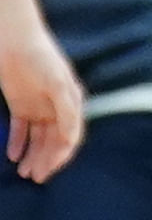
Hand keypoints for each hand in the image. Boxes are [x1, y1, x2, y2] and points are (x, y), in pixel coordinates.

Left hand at [0, 22, 83, 181]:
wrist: (15, 42)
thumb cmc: (41, 59)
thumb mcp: (58, 84)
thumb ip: (67, 111)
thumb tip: (71, 139)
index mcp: (71, 102)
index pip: (70, 136)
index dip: (62, 155)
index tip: (51, 170)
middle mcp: (57, 108)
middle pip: (54, 141)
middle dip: (47, 160)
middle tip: (35, 177)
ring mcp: (39, 107)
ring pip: (38, 139)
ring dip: (33, 156)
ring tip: (23, 173)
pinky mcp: (21, 106)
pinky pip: (21, 130)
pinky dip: (18, 143)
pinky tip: (12, 156)